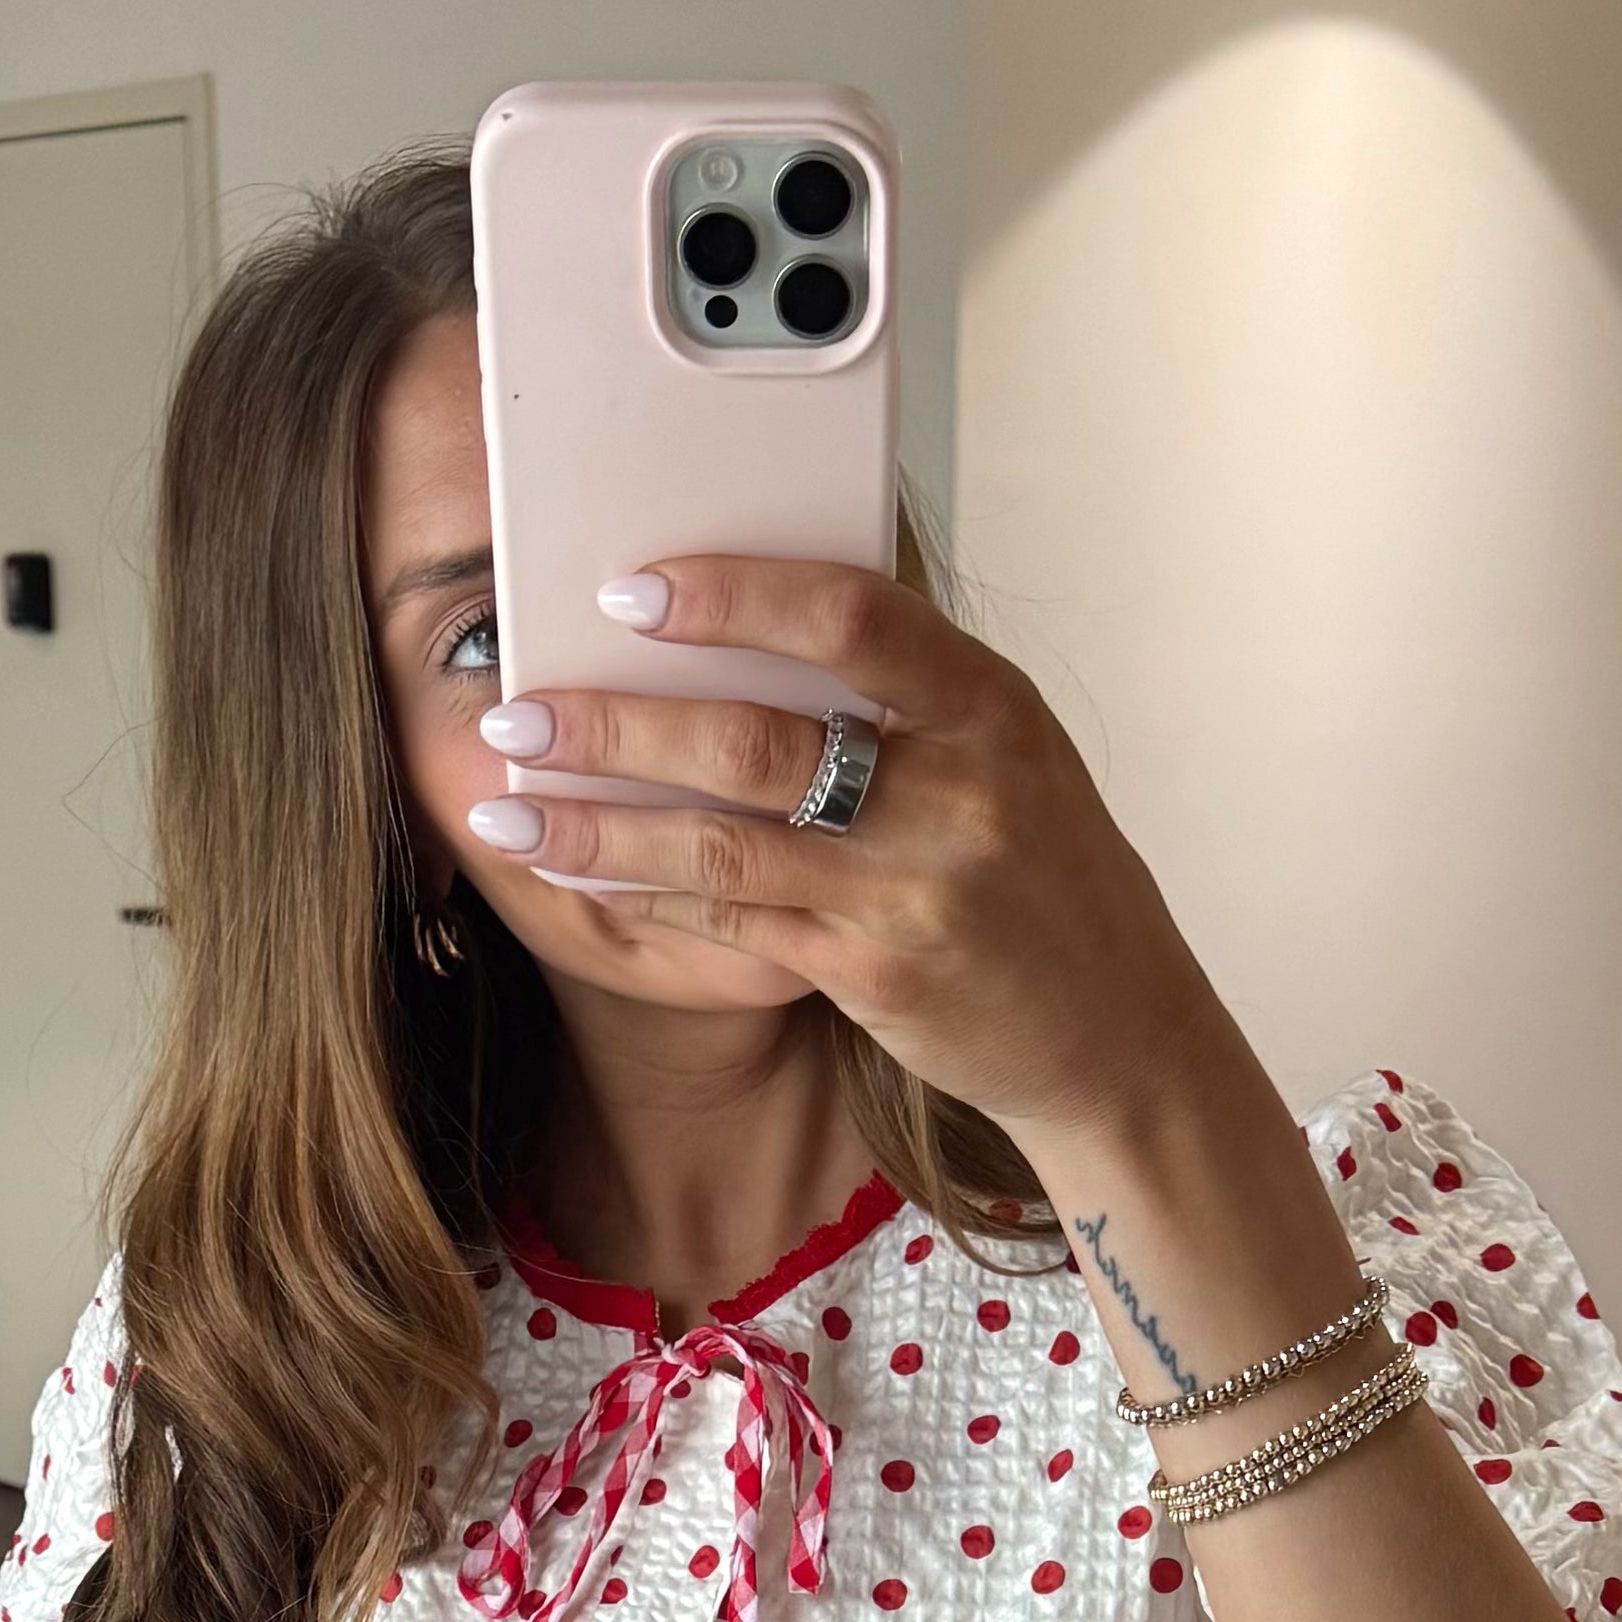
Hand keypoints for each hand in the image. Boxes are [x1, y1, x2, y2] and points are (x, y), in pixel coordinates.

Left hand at [463, 556, 1234, 1154]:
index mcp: (989, 705)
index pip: (849, 615)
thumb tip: (745, 633)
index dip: (731, 595)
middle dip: (617, 724)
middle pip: (756, 740)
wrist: (1117, 1034)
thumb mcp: (1008, 759)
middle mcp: (957, 792)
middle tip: (515, 712)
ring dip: (600, 826)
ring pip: (725, 844)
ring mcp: (916, 890)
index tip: (626, 587)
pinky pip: (738, 925)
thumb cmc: (1047, 882)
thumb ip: (904, 697)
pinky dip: (651, 898)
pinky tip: (584, 880)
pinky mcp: (879, 975)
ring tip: (504, 810)